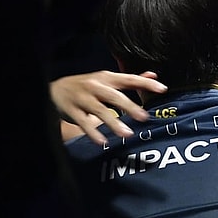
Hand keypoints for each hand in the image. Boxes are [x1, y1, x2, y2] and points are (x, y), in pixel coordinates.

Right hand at [50, 70, 166, 143]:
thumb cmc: (87, 86)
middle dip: (130, 106)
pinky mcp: (72, 111)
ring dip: (113, 122)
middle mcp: (95, 86)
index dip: (145, 83)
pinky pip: (84, 123)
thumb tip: (153, 76)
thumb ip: (130, 80)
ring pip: (100, 110)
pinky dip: (93, 133)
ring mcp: (83, 98)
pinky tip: (103, 141)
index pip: (129, 79)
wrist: (55, 90)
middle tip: (144, 117)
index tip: (162, 89)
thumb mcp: (107, 80)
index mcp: (107, 78)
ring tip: (127, 134)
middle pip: (114, 96)